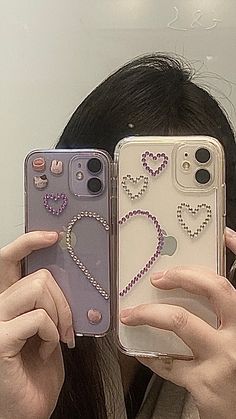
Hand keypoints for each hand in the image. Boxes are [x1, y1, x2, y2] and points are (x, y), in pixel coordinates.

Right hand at [0, 232, 73, 418]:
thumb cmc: (38, 370)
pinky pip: (38, 318)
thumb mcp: (48, 328)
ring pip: (38, 288)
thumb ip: (49, 302)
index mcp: (9, 300)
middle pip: (36, 274)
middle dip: (62, 296)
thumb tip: (68, 276)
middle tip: (68, 322)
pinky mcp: (0, 340)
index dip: (28, 242)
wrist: (30, 408)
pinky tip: (45, 352)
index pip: (9, 259)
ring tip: (57, 338)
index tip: (51, 235)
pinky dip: (52, 334)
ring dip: (60, 315)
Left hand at [120, 227, 235, 418]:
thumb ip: (226, 318)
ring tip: (131, 313)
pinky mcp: (204, 384)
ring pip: (180, 320)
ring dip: (149, 313)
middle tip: (159, 277)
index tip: (222, 234)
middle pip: (215, 290)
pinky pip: (168, 362)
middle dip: (183, 276)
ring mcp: (224, 359)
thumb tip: (198, 292)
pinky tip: (140, 351)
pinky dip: (150, 355)